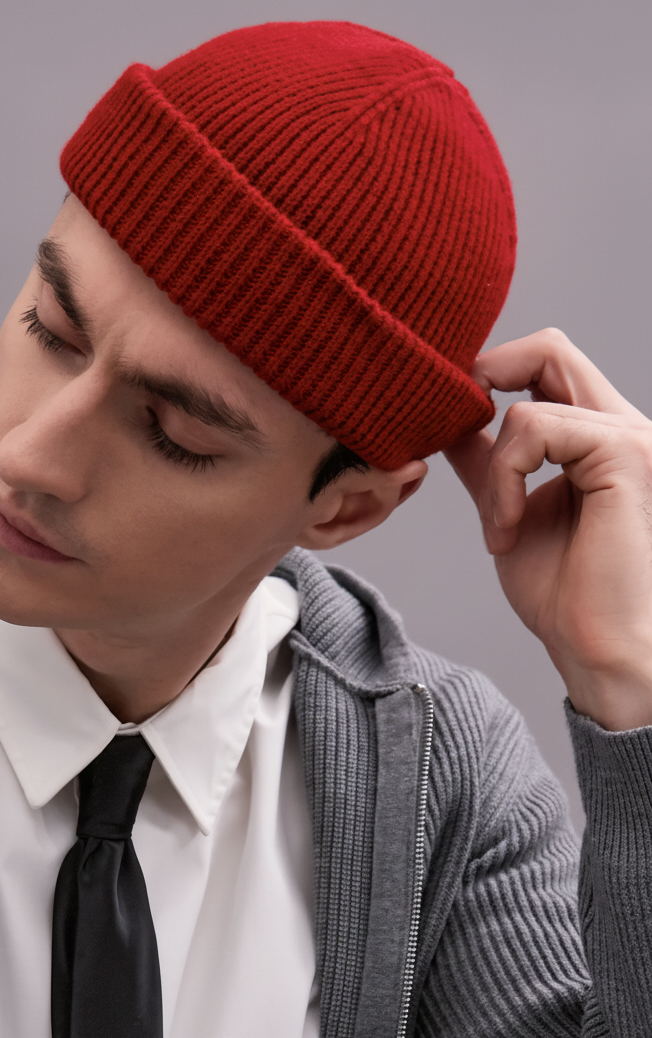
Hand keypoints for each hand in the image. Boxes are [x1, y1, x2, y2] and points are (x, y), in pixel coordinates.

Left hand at [444, 328, 651, 730]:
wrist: (597, 649)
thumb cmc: (564, 595)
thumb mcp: (507, 511)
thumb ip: (488, 464)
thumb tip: (451, 424)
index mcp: (598, 438)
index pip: (546, 361)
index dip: (491, 371)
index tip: (450, 418)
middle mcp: (621, 426)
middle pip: (549, 346)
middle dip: (486, 379)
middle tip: (456, 430)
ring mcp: (629, 435)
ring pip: (527, 399)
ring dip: (493, 468)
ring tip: (497, 525)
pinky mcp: (625, 454)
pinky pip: (533, 429)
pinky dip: (504, 480)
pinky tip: (507, 530)